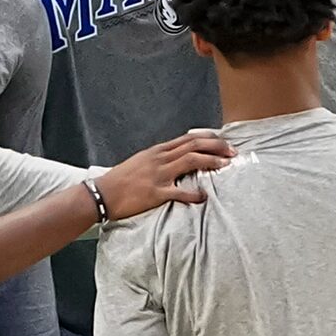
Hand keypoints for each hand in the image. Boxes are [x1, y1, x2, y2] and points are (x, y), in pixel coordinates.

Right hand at [94, 130, 233, 219]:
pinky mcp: (155, 193)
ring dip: (210, 161)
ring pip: (190, 161)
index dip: (209, 139)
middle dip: (216, 147)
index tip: (224, 143)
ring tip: (226, 165)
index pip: (189, 138)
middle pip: (193, 145)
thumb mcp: (142, 162)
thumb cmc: (121, 180)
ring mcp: (158, 174)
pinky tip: (204, 197)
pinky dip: (193, 194)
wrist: (102, 193)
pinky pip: (178, 192)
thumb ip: (161, 159)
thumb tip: (179, 160)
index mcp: (158, 151)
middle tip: (233, 152)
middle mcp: (160, 158)